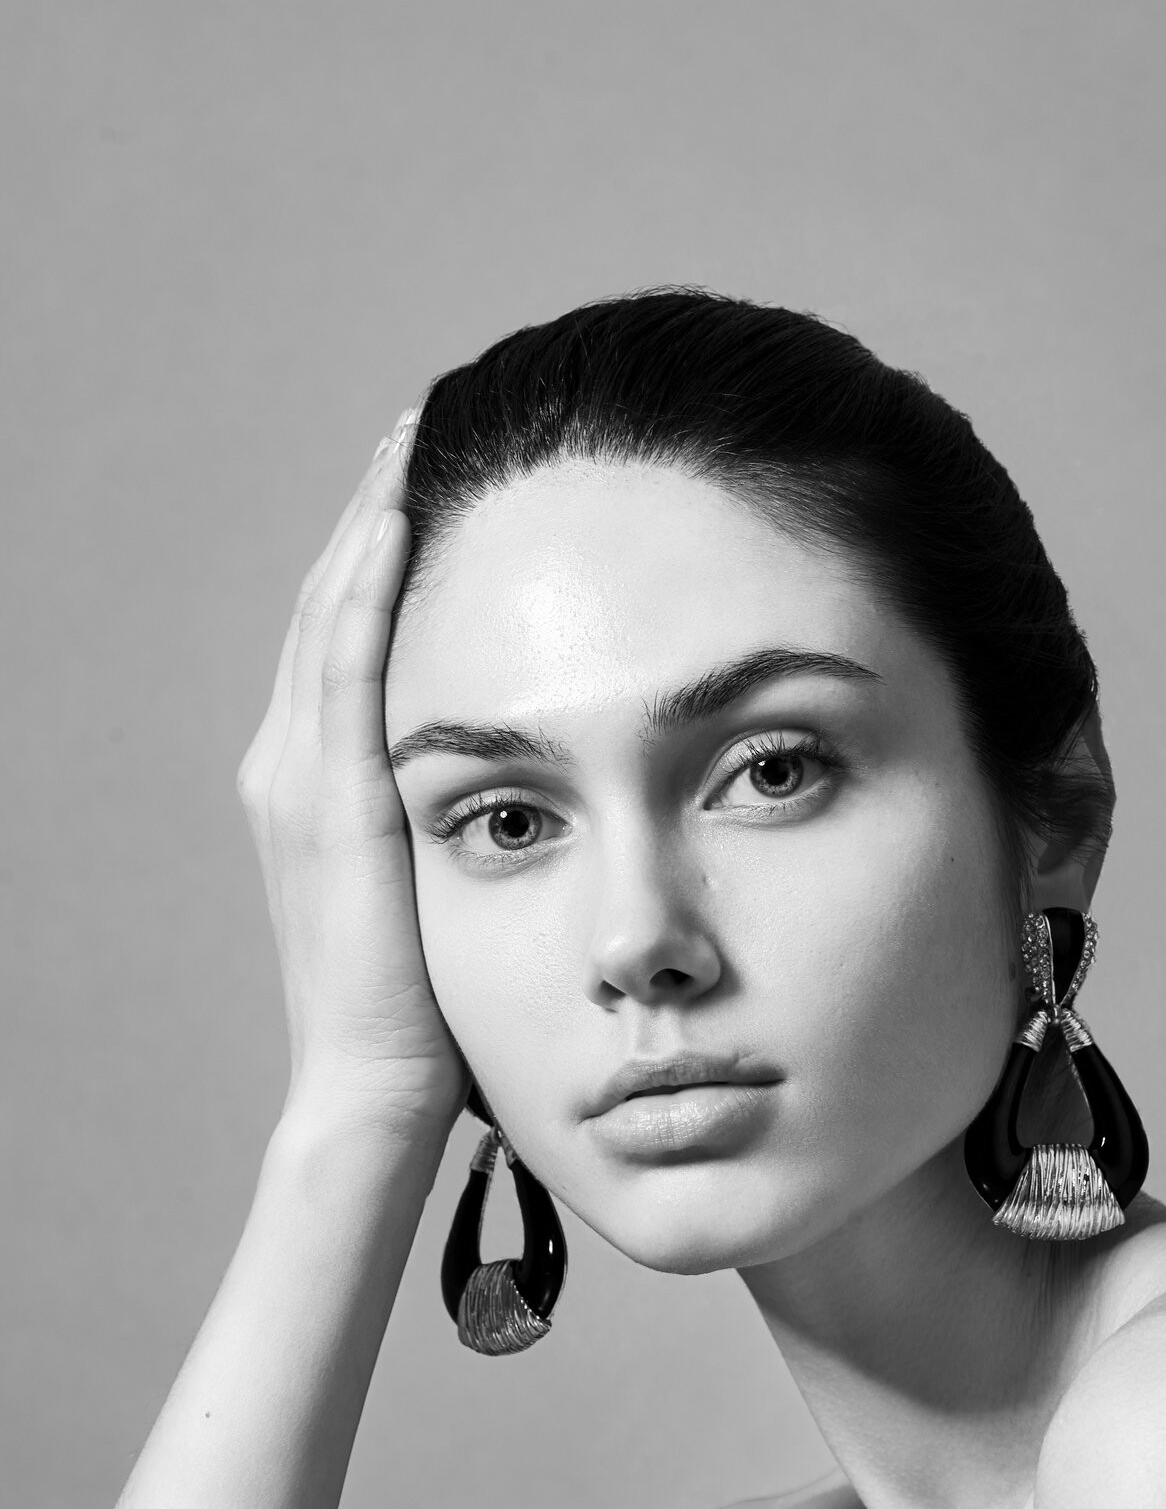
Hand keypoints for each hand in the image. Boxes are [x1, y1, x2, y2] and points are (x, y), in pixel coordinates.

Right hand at [237, 412, 468, 1136]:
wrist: (377, 1087)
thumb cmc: (426, 1006)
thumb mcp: (442, 882)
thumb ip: (462, 813)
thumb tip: (535, 770)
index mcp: (313, 779)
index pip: (347, 631)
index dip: (379, 547)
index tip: (429, 473)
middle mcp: (287, 760)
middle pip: (331, 597)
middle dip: (374, 504)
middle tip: (421, 420)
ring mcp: (297, 775)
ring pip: (333, 609)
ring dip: (371, 516)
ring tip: (412, 436)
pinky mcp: (329, 796)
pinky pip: (346, 663)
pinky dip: (369, 585)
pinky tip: (402, 515)